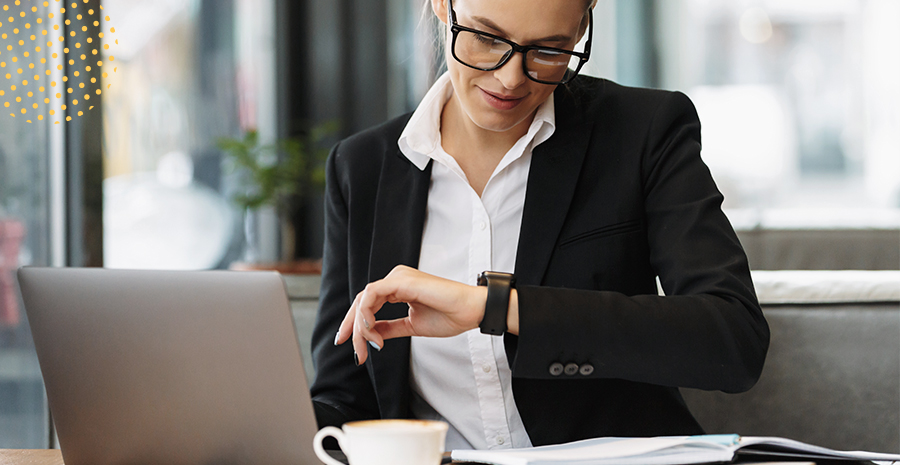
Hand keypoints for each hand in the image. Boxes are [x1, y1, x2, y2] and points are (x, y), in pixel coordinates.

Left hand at [334, 265, 487, 364]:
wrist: (470, 312)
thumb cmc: (449, 316)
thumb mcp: (411, 326)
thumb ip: (390, 328)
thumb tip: (372, 336)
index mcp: (398, 288)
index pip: (368, 304)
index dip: (355, 325)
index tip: (353, 347)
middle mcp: (396, 279)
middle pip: (362, 302)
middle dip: (353, 328)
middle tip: (354, 351)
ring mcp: (398, 278)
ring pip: (364, 299)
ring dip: (360, 326)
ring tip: (368, 345)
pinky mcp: (401, 281)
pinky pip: (372, 294)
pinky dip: (367, 313)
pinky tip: (371, 329)